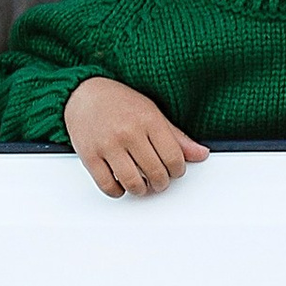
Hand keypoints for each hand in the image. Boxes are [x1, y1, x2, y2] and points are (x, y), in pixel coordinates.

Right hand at [65, 77, 209, 196]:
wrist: (84, 94)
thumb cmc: (120, 103)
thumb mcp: (153, 113)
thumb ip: (176, 137)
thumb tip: (201, 154)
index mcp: (149, 120)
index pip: (174, 157)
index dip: (178, 170)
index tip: (174, 170)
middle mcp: (129, 132)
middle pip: (155, 173)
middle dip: (161, 182)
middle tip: (159, 180)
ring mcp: (108, 145)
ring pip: (133, 183)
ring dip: (141, 190)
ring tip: (142, 184)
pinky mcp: (90, 156)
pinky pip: (108, 186)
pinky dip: (118, 191)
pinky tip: (121, 184)